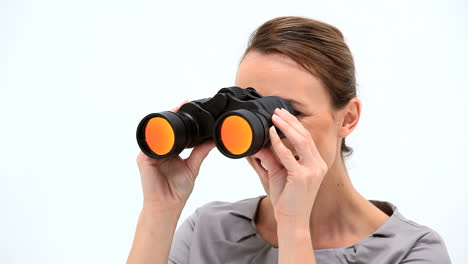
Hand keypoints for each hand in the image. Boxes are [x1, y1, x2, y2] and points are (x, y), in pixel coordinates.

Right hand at [136, 100, 215, 211]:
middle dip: (172, 114)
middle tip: (183, 103)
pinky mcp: (143, 158)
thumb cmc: (177, 190)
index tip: (188, 105)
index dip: (180, 118)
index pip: (173, 130)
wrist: (167, 205)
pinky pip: (149, 143)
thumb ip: (200, 152)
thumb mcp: (193, 167)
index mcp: (169, 150)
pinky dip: (157, 134)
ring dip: (164, 120)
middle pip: (164, 128)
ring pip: (156, 132)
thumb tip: (212, 140)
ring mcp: (150, 153)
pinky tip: (165, 127)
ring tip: (176, 109)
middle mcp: (158, 149)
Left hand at [260, 108, 327, 222]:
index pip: (306, 138)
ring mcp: (312, 170)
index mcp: (316, 163)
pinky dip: (279, 143)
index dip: (295, 124)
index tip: (283, 114)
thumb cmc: (287, 199)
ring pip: (301, 141)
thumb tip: (260, 142)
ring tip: (274, 117)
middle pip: (305, 136)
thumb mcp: (279, 173)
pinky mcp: (302, 177)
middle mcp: (318, 164)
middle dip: (290, 121)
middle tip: (277, 110)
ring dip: (287, 126)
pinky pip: (288, 155)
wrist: (292, 220)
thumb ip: (273, 157)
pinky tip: (271, 134)